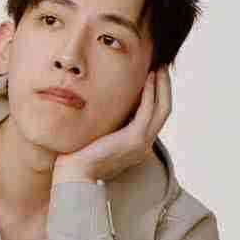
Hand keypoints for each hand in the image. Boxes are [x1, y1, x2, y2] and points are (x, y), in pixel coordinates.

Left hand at [51, 66, 171, 185]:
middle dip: (165, 86)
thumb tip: (105, 102)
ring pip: (162, 109)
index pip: (155, 115)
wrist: (74, 173)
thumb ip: (109, 123)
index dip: (158, 94)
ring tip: (159, 67)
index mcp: (137, 145)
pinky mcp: (134, 139)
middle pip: (164, 110)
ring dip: (162, 85)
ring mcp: (142, 143)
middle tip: (163, 65)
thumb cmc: (80, 154)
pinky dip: (150, 92)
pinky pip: (148, 111)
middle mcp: (144, 145)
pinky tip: (147, 78)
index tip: (154, 74)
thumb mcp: (99, 135)